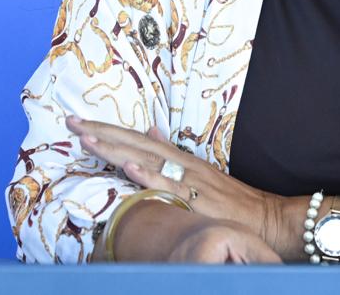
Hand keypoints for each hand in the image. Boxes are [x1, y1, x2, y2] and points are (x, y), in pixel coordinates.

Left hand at [66, 116, 290, 255]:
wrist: (267, 218)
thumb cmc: (232, 200)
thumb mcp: (201, 172)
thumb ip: (173, 153)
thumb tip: (151, 130)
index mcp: (181, 158)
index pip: (139, 138)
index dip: (110, 130)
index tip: (81, 122)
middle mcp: (182, 164)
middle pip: (136, 142)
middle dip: (103, 132)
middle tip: (71, 122)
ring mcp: (188, 180)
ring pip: (145, 159)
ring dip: (115, 148)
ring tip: (86, 138)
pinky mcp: (196, 199)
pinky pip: (168, 185)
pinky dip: (147, 173)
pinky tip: (127, 165)